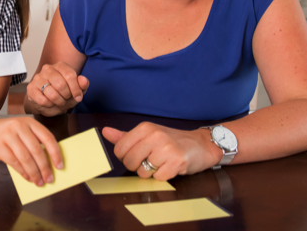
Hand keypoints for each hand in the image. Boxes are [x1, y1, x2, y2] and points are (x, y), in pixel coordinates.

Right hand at [0, 117, 62, 185]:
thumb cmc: (6, 133)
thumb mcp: (22, 131)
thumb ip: (34, 142)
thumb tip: (49, 162)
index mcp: (29, 122)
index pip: (48, 137)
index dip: (56, 153)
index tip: (60, 166)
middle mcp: (19, 126)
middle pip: (36, 150)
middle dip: (45, 167)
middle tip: (49, 178)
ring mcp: (8, 135)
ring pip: (26, 158)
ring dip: (34, 173)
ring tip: (39, 181)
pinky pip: (14, 162)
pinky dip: (23, 173)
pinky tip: (28, 178)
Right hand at [25, 62, 88, 116]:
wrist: (50, 104)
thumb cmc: (64, 94)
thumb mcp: (77, 91)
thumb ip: (83, 85)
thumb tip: (83, 80)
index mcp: (60, 66)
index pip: (70, 75)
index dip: (76, 89)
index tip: (78, 96)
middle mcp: (48, 69)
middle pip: (60, 84)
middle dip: (66, 96)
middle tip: (66, 98)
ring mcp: (38, 78)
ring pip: (51, 93)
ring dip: (58, 101)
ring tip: (59, 101)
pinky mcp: (31, 88)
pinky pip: (42, 100)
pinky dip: (49, 105)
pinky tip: (50, 103)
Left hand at [102, 123, 220, 180]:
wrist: (200, 145)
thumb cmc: (172, 141)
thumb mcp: (148, 135)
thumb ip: (125, 136)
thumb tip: (105, 132)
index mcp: (145, 128)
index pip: (119, 149)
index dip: (126, 157)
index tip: (138, 155)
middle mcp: (154, 136)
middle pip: (129, 162)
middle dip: (138, 166)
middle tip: (152, 160)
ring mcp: (166, 148)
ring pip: (143, 172)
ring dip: (151, 172)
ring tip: (162, 163)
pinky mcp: (176, 161)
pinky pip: (158, 178)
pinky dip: (163, 177)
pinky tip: (171, 167)